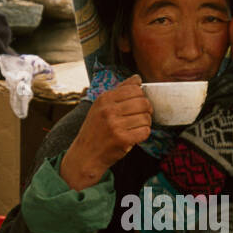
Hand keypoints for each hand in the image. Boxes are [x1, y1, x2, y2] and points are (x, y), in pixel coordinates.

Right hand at [60, 75, 151, 189]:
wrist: (85, 155)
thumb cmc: (96, 130)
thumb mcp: (101, 106)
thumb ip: (120, 90)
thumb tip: (137, 78)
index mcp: (104, 99)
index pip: (135, 89)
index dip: (142, 96)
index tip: (139, 105)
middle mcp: (108, 110)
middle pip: (143, 103)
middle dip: (147, 110)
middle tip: (142, 117)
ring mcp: (114, 125)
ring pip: (146, 118)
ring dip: (146, 123)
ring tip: (137, 127)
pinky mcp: (121, 140)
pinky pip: (145, 131)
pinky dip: (144, 134)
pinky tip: (136, 135)